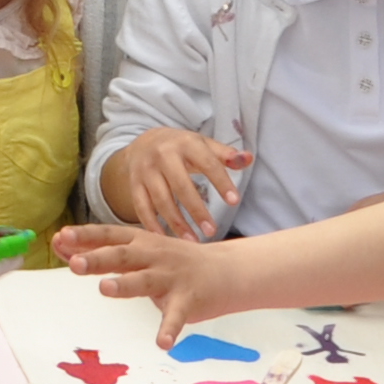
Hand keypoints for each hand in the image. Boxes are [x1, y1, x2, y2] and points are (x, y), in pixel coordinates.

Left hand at [52, 219, 237, 341]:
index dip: (84, 236)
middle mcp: (153, 255)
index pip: (107, 235)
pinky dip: (169, 330)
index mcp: (139, 241)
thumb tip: (60, 245)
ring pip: (145, 280)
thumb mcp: (138, 250)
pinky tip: (162, 343)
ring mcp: (171, 277)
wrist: (225, 270)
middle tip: (74, 264)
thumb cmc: (171, 260)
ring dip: (125, 284)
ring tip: (105, 288)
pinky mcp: (188, 300)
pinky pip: (176, 317)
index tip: (60, 236)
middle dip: (98, 258)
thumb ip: (101, 250)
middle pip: (122, 255)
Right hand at [105, 128, 255, 239]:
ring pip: (160, 199)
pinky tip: (164, 238)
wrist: (144, 142)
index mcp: (185, 143)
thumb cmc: (183, 148)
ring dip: (176, 222)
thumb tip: (248, 159)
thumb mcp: (203, 145)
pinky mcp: (134, 184)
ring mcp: (145, 170)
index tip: (234, 201)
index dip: (221, 182)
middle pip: (180, 185)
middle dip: (196, 210)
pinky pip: (141, 206)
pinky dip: (151, 224)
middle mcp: (163, 155)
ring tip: (192, 241)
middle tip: (212, 231)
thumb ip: (226, 155)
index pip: (207, 163)